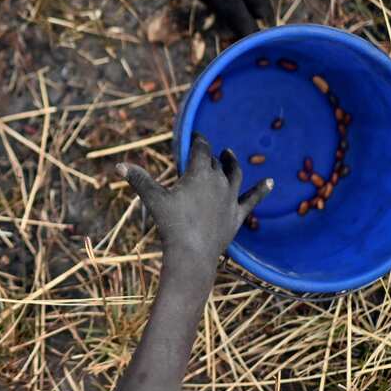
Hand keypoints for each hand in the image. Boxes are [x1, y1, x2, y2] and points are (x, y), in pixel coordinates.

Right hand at [117, 133, 271, 266]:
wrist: (193, 254)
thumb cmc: (172, 225)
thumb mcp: (153, 200)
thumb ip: (139, 180)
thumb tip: (119, 165)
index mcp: (200, 173)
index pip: (201, 149)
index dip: (198, 141)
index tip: (195, 136)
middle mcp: (219, 181)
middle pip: (216, 163)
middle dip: (210, 155)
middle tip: (204, 152)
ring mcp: (231, 198)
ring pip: (235, 174)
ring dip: (232, 163)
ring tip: (230, 154)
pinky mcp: (238, 215)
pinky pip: (253, 199)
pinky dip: (262, 189)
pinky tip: (271, 182)